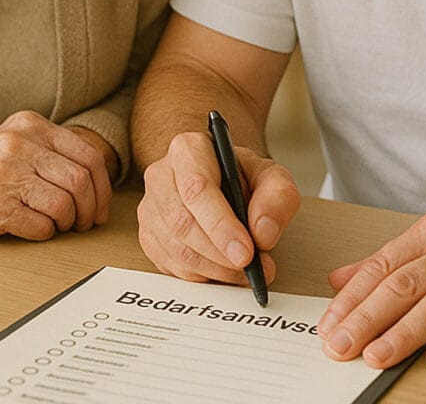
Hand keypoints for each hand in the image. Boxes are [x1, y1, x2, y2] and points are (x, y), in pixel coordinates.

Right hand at [0, 111, 114, 239]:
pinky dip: (46, 233)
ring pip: (65, 205)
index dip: (103, 186)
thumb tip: (99, 180)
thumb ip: (51, 148)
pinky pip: (42, 227)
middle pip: (80, 181)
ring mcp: (5, 176)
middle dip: (91, 208)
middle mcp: (18, 145)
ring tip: (60, 224)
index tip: (101, 205)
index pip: (87, 155)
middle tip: (87, 222)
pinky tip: (36, 228)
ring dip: (69, 222)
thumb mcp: (14, 140)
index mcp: (29, 124)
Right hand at [137, 131, 300, 285]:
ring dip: (214, 268)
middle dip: (220, 254)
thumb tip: (263, 232)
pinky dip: (201, 276)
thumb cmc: (243, 177)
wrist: (225, 183)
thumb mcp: (271, 176)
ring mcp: (150, 206)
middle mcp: (162, 175)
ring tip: (243, 270)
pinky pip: (170, 266)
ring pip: (176, 249)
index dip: (221, 225)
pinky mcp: (148, 235)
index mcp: (189, 149)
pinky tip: (222, 269)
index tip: (246, 252)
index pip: (197, 189)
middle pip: (183, 223)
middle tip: (250, 267)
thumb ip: (277, 197)